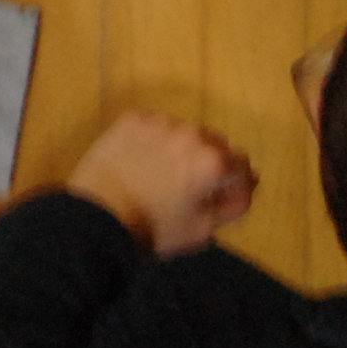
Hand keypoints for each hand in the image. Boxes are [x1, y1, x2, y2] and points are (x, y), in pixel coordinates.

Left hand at [66, 111, 257, 256]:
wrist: (98, 215)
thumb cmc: (154, 227)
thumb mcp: (203, 229)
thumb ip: (234, 205)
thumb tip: (248, 184)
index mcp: (214, 161)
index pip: (242, 165)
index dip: (233, 185)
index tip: (217, 199)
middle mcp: (192, 133)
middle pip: (214, 145)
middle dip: (209, 164)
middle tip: (188, 188)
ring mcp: (160, 122)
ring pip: (184, 134)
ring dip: (181, 150)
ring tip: (160, 175)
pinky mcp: (133, 119)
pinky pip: (155, 127)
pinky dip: (154, 141)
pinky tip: (141, 162)